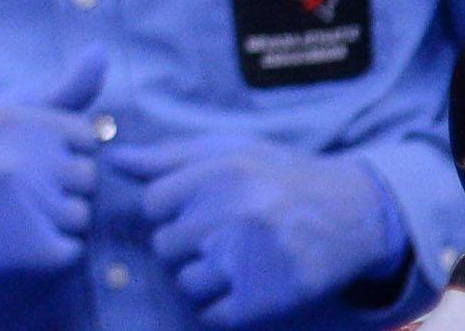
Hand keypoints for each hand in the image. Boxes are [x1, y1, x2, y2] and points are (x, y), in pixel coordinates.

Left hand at [104, 137, 412, 326]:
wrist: (351, 216)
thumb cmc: (280, 178)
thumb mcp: (231, 151)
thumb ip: (169, 156)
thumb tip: (113, 158)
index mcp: (222, 173)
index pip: (153, 203)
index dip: (167, 210)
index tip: (192, 210)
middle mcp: (234, 215)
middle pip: (165, 245)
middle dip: (182, 244)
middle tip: (214, 238)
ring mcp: (248, 261)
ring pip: (185, 282)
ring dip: (199, 277)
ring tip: (229, 261)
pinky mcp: (263, 301)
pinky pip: (211, 313)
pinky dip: (219, 306)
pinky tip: (239, 287)